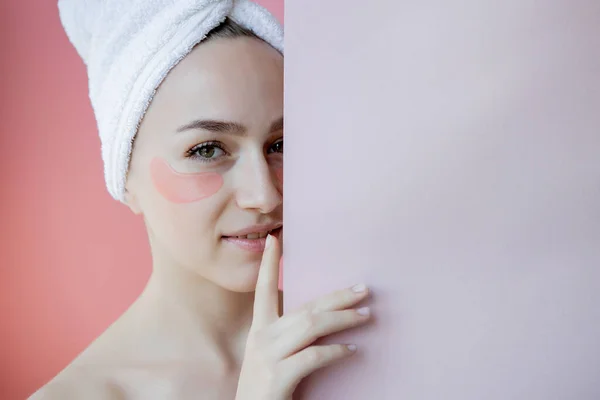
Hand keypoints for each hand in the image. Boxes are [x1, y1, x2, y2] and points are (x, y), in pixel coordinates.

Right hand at [235, 234, 370, 399]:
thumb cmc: (265, 387)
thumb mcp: (271, 356)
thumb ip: (289, 336)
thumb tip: (321, 316)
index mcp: (259, 330)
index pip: (262, 289)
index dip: (268, 263)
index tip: (275, 238)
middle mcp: (262, 338)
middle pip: (306, 307)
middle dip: (337, 296)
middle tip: (364, 288)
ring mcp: (268, 357)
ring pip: (312, 325)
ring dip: (343, 319)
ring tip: (367, 316)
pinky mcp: (277, 377)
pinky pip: (313, 356)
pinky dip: (336, 352)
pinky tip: (351, 351)